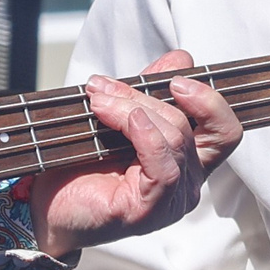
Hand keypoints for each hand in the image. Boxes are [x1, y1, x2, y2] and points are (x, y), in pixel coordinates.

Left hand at [29, 53, 241, 257]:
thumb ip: (149, 91)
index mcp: (187, 160)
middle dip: (152, 95)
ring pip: (176, 139)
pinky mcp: (150, 211)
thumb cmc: (80, 166)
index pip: (224, 131)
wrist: (45, 206)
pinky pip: (165, 168)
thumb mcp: (119, 118)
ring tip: (98, 100)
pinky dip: (147, 136)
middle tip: (106, 86)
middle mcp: (187, 182)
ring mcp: (172, 200)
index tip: (176, 78)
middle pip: (200, 127)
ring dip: (135, 108)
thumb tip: (180, 58)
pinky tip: (126, 121)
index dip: (211, 100)